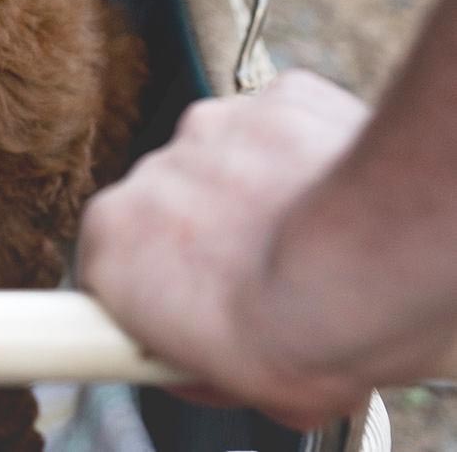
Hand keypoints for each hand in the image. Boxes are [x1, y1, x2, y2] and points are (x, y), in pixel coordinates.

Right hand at [80, 70, 370, 428]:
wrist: (375, 273)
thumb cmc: (305, 341)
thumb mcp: (240, 388)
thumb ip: (198, 366)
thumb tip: (198, 367)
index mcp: (112, 241)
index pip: (111, 261)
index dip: (155, 287)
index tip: (193, 309)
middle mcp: (148, 173)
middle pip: (173, 206)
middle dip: (215, 235)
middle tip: (271, 280)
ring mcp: (212, 127)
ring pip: (232, 162)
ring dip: (261, 190)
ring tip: (317, 237)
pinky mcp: (277, 98)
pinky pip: (287, 128)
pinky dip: (307, 154)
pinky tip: (341, 193)